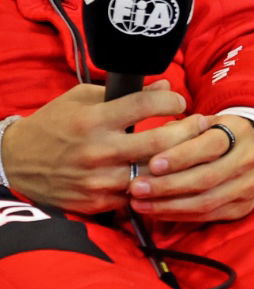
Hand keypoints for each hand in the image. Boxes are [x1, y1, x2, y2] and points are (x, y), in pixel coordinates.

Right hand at [0, 84, 206, 212]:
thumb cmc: (54, 123)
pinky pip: (138, 196)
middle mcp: (97, 151)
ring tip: (195, 148)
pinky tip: (170, 173)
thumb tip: (165, 86)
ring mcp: (97, 180)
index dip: (171, 99)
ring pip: (154, 173)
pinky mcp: (96, 202)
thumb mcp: (83, 98)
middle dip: (188, 130)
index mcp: (94, 120)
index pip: (145, 105)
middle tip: (201, 123)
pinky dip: (156, 184)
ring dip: (179, 161)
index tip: (179, 100)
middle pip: (159, 143)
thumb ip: (124, 94)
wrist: (16, 162)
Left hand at [130, 113, 253, 222]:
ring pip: (205, 202)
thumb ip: (183, 130)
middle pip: (206, 178)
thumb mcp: (208, 123)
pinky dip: (179, 216)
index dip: (181, 157)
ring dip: (168, 206)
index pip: (210, 146)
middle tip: (137, 188)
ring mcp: (248, 186)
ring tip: (139, 204)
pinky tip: (158, 212)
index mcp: (239, 133)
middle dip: (167, 186)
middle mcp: (248, 159)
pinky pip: (207, 216)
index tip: (153, 164)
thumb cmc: (221, 136)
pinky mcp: (242, 207)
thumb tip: (151, 144)